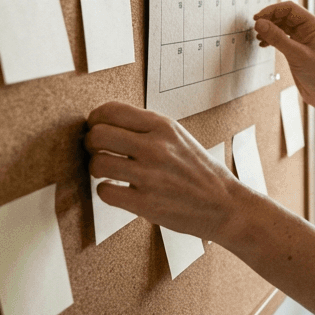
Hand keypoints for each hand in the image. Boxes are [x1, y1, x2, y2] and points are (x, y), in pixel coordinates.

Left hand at [84, 101, 244, 242]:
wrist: (224, 204)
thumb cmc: (198, 170)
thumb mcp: (178, 137)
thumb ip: (146, 128)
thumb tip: (105, 122)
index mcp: (163, 126)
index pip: (111, 110)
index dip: (96, 119)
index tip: (97, 127)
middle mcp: (155, 147)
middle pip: (98, 135)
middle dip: (91, 143)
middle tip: (98, 151)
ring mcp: (150, 176)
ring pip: (97, 164)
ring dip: (96, 169)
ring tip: (108, 172)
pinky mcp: (146, 203)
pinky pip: (105, 192)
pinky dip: (106, 191)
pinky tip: (118, 190)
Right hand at [252, 1, 314, 111]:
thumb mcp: (295, 54)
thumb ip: (277, 37)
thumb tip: (260, 23)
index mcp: (314, 24)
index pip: (290, 8)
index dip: (272, 10)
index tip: (258, 17)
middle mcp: (309, 28)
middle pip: (284, 15)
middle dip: (269, 20)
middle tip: (256, 27)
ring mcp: (303, 37)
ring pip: (282, 25)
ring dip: (269, 29)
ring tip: (259, 37)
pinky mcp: (298, 46)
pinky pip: (282, 36)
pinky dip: (272, 38)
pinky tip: (264, 44)